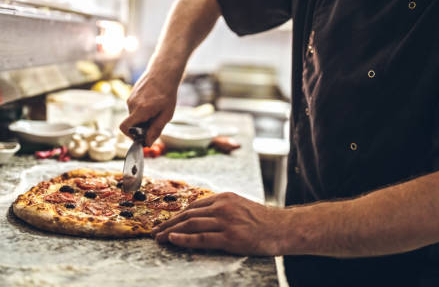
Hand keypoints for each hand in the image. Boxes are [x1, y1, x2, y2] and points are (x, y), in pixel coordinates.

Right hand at [119, 70, 177, 145]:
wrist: (163, 73)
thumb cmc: (167, 93)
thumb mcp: (166, 114)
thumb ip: (156, 130)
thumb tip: (147, 143)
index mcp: (140, 110)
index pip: (124, 127)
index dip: (130, 136)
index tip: (140, 137)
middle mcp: (131, 104)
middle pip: (132, 123)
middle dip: (142, 126)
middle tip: (156, 120)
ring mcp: (130, 99)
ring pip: (134, 116)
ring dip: (143, 117)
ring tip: (156, 109)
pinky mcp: (131, 95)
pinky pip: (135, 108)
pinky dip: (142, 110)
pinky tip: (153, 103)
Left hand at [151, 192, 284, 255]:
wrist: (284, 228)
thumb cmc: (263, 221)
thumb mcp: (240, 206)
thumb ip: (222, 209)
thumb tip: (201, 217)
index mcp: (224, 197)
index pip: (194, 206)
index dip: (177, 215)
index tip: (165, 222)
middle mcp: (223, 206)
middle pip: (188, 214)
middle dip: (169, 223)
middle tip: (155, 231)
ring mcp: (226, 221)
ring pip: (191, 225)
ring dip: (171, 231)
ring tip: (158, 238)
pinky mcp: (230, 238)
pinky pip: (202, 238)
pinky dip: (184, 239)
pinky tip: (173, 240)